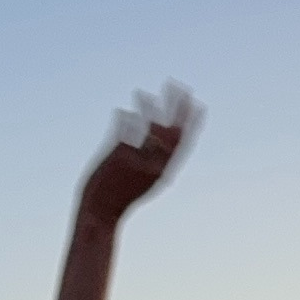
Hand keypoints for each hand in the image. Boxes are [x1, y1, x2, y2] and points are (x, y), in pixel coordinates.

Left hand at [81, 82, 200, 223]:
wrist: (101, 214)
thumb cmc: (123, 194)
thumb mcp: (145, 176)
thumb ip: (152, 153)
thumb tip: (157, 125)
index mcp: (163, 170)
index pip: (183, 142)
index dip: (192, 122)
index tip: (198, 104)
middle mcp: (154, 165)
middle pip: (171, 132)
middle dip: (177, 108)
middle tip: (181, 86)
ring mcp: (137, 162)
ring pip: (148, 130)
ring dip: (147, 109)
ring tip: (141, 92)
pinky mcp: (118, 159)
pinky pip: (124, 134)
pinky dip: (125, 121)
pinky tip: (122, 110)